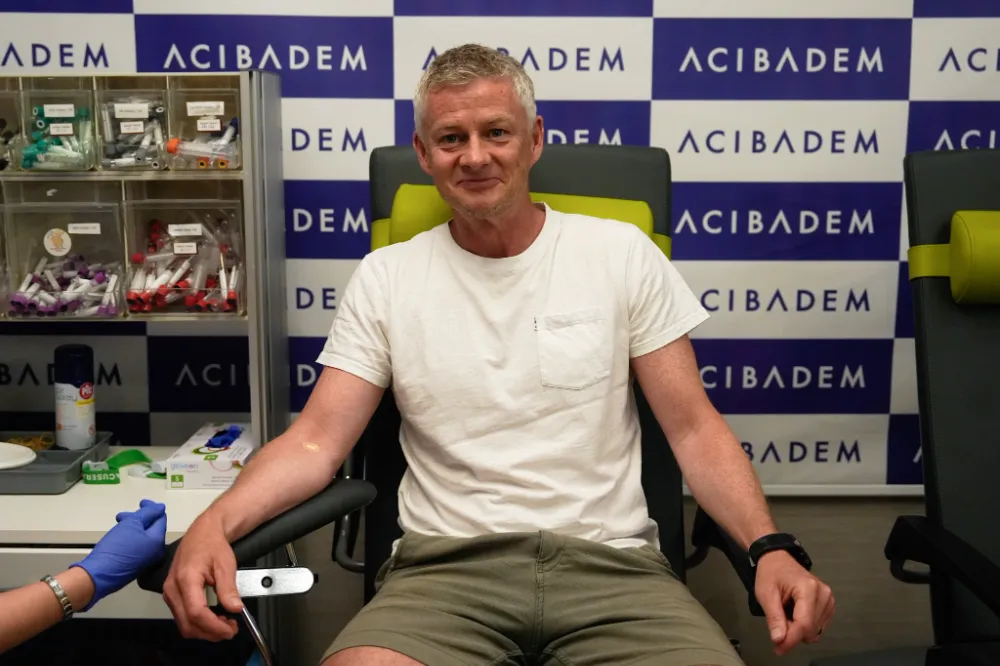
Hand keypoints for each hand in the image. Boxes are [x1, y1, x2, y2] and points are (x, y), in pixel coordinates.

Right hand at [71, 499, 167, 610]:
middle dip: (138, 518)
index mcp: (158, 542)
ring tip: (118, 523)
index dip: (152, 508)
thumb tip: (160, 507)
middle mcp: (156, 552)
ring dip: (131, 527)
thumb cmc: (116, 548)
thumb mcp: (131, 524)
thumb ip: (148, 513)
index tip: (141, 502)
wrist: (97, 575)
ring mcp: (146, 561)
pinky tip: (118, 536)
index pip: (160, 519)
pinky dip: (129, 538)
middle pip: (151, 528)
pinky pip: (136, 547)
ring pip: (142, 537)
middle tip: (124, 515)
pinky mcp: (134, 566)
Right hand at [162, 513, 242, 641]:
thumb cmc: (212, 545)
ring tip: (225, 625)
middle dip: (210, 632)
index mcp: (186, 579)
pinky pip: (182, 617)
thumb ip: (228, 588)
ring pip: (184, 624)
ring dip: (204, 630)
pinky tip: (214, 619)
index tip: (230, 630)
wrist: (202, 533)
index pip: (196, 613)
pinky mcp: (172, 596)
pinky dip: (198, 623)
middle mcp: (173, 589)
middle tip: (231, 630)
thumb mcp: (225, 564)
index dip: (214, 626)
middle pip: (188, 624)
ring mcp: (170, 593)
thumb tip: (235, 608)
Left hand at [754, 550, 834, 654]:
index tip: (778, 649)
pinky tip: (795, 614)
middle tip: (777, 624)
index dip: (791, 640)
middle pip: (810, 629)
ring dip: (799, 630)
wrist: (778, 559)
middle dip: (793, 633)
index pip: (804, 624)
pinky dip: (806, 626)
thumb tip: (779, 640)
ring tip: (785, 615)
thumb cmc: (770, 574)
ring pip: (816, 630)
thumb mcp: (766, 594)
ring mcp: (829, 599)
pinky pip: (819, 626)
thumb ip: (774, 618)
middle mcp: (824, 594)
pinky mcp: (829, 604)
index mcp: (808, 589)